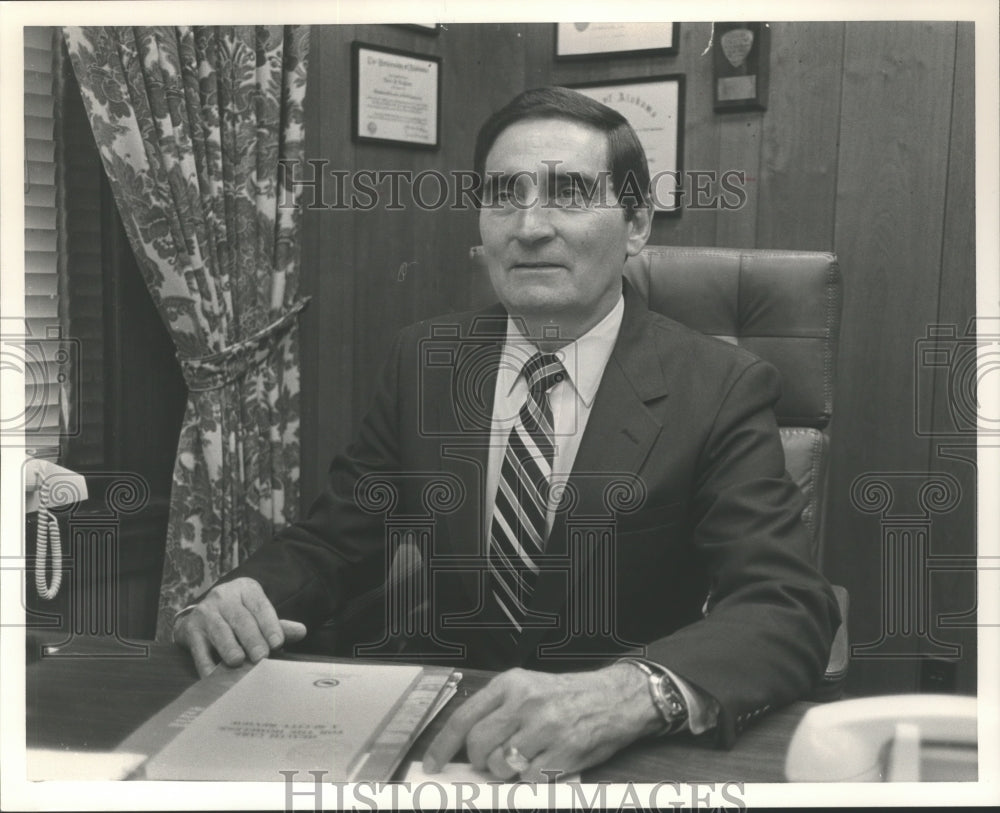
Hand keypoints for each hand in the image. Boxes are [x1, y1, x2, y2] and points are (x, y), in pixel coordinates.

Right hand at [172, 577, 306, 677]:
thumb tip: (301, 632)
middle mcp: (223, 597)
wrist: (200, 614)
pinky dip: (206, 664)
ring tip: (238, 662)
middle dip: (252, 639)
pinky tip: (213, 676)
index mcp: (245, 590)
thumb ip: (277, 625)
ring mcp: (205, 613)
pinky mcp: (190, 630)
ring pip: (219, 631)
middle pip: (240, 619)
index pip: (260, 606)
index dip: (270, 625)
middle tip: (261, 656)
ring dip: (229, 648)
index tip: (278, 643)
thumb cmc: (238, 616)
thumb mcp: (257, 614)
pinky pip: (199, 649)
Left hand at [422, 664, 663, 780]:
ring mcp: (544, 728)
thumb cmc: (570, 695)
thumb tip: (468, 743)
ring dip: (508, 771)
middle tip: (494, 760)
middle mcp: (525, 703)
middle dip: (481, 760)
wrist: (615, 698)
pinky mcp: (562, 753)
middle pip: (479, 745)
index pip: (464, 717)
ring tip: (525, 758)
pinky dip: (530, 781)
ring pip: (502, 766)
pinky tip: (543, 765)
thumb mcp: (529, 687)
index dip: (443, 745)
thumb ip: (499, 709)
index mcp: (511, 684)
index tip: (434, 764)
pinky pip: (529, 780)